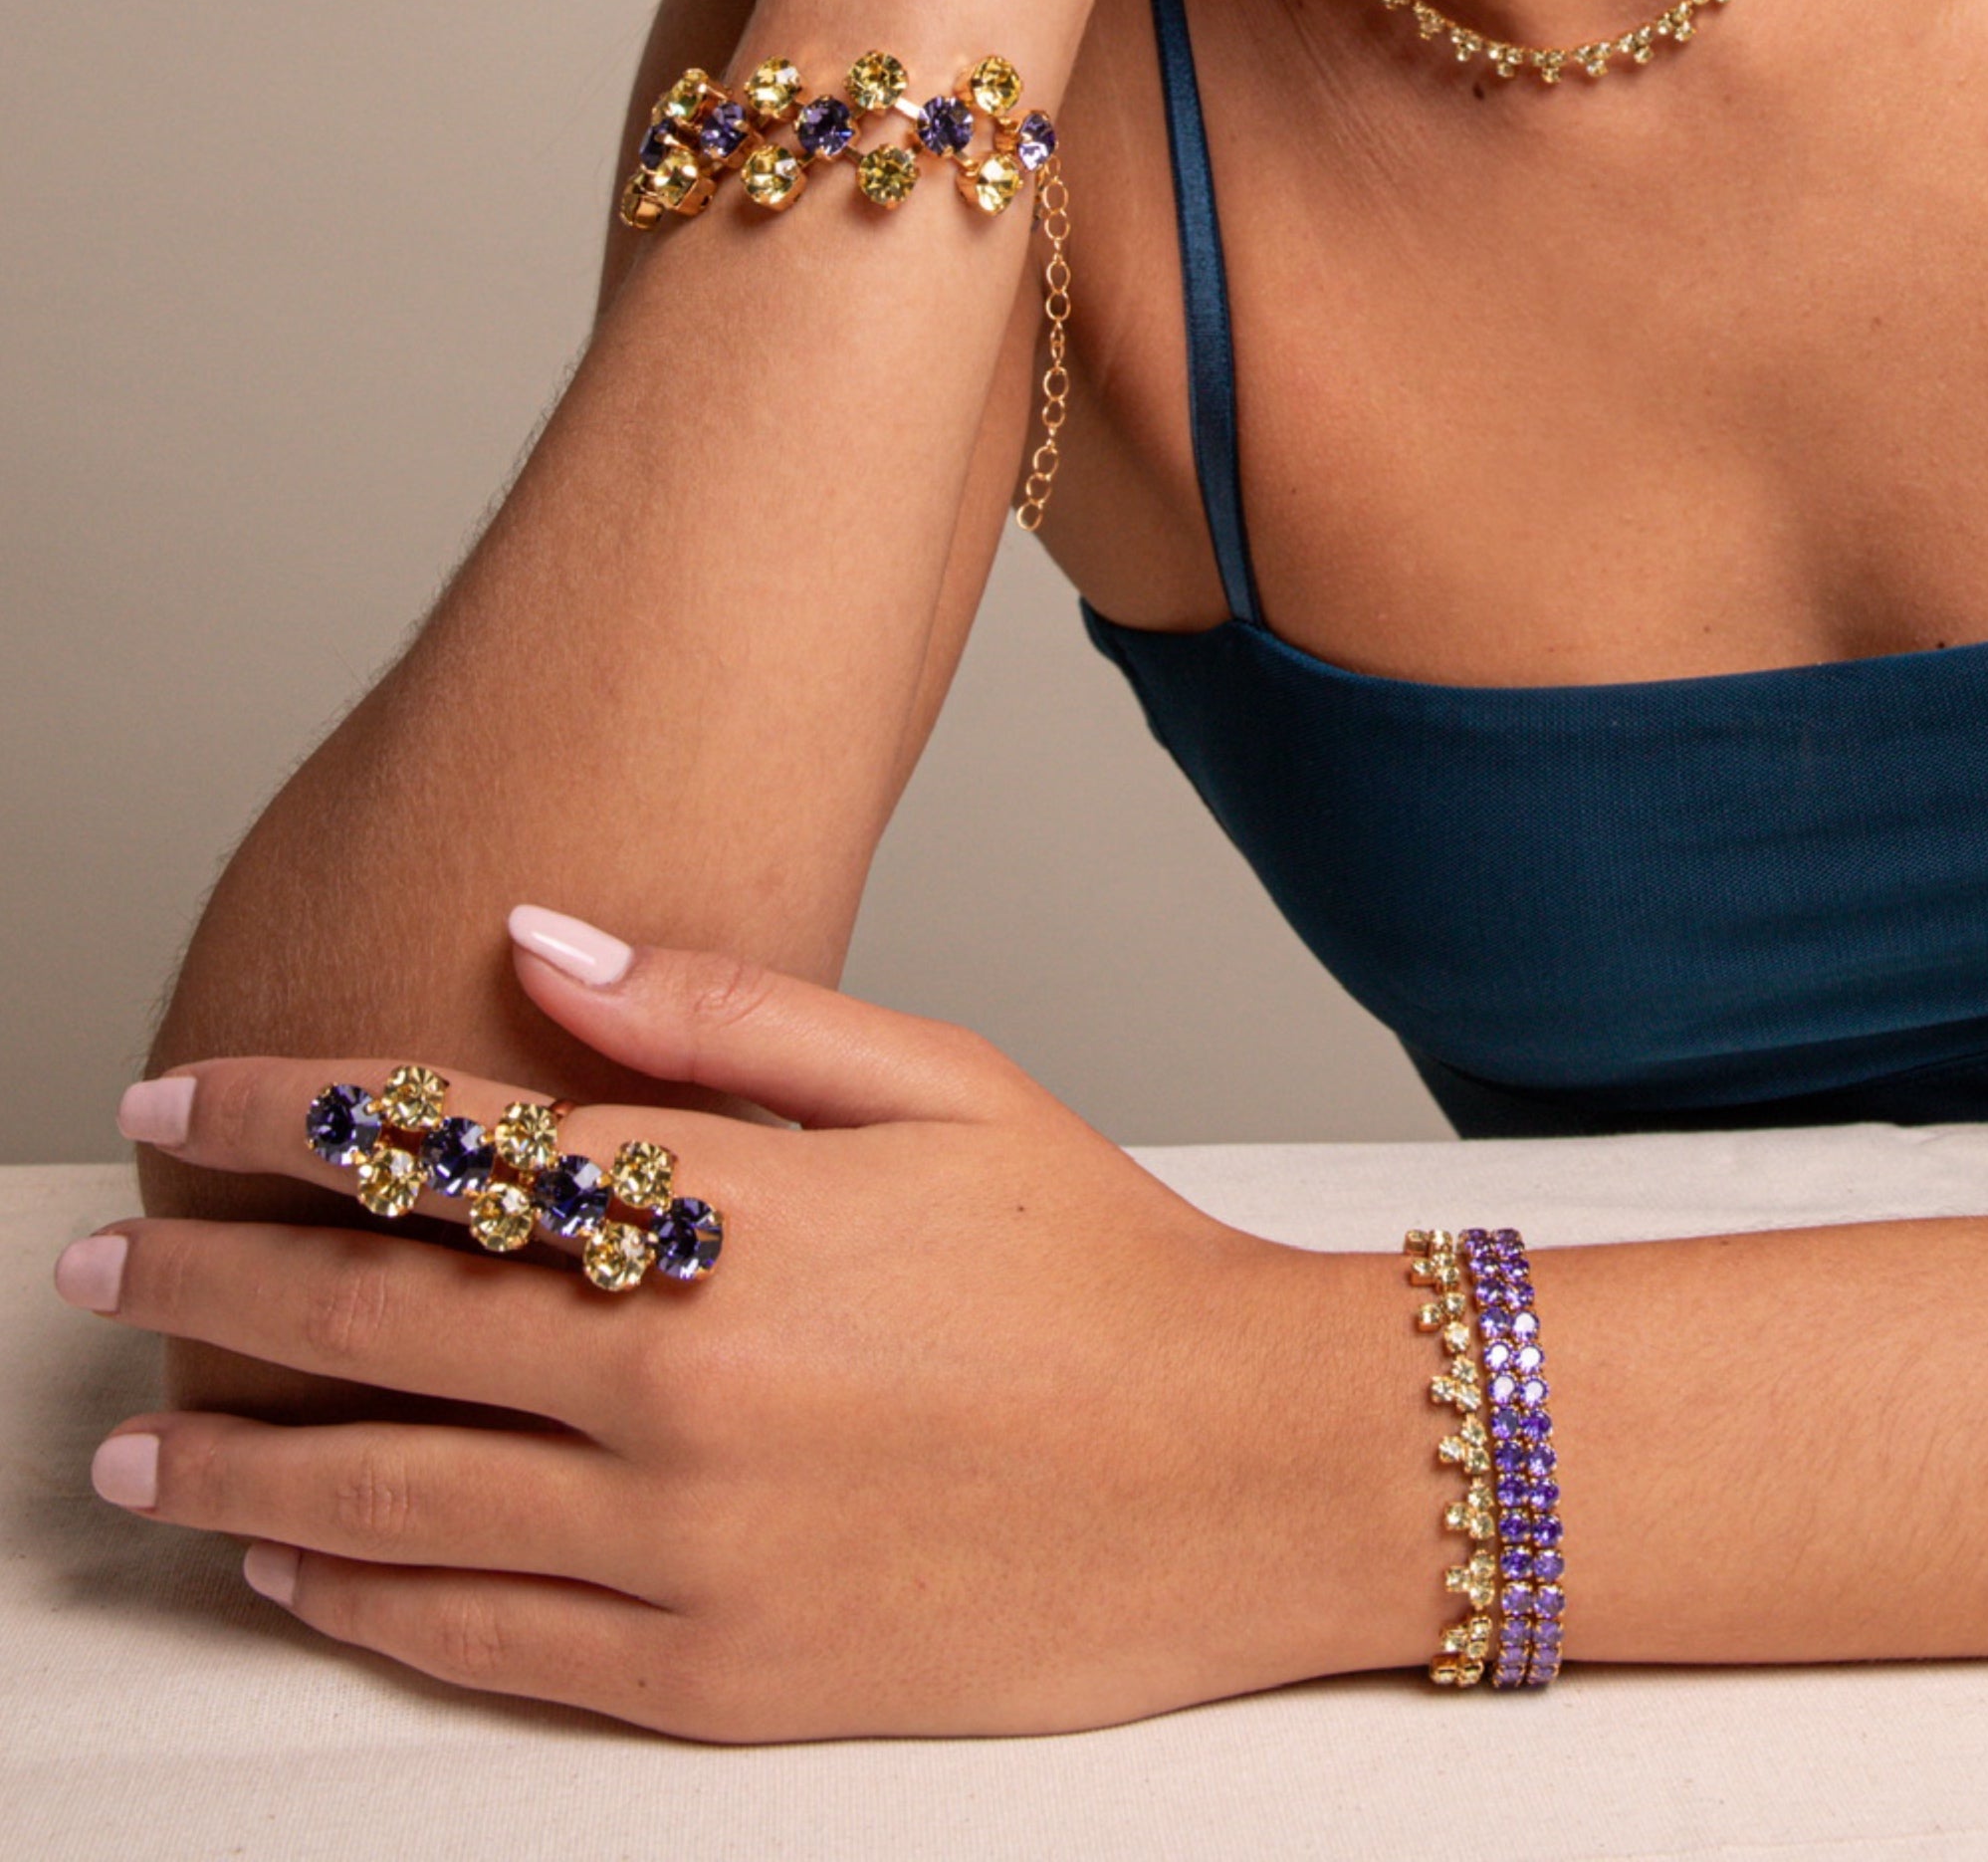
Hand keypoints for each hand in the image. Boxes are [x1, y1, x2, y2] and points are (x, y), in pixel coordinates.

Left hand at [66, 920, 1401, 1739]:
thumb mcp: (942, 1081)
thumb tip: (537, 937)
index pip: (436, 1146)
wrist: (1247, 1472)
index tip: (175, 1109)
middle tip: (99, 1267)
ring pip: (390, 1505)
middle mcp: (684, 1386)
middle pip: (376, 1324)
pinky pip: (488, 1645)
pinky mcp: (725, 1677)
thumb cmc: (1102, 1259)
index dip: (275, 1119)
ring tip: (142, 1449)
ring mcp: (694, 1550)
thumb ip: (726, 1010)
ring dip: (238, 1468)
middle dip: (210, 1282)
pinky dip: (365, 1606)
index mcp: (735, 1215)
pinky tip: (296, 1574)